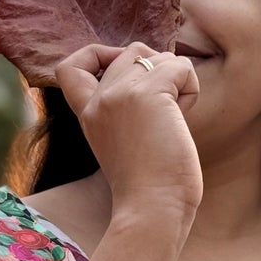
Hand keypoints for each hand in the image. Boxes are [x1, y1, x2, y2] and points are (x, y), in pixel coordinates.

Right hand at [54, 40, 202, 222]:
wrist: (152, 210)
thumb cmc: (149, 187)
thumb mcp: (123, 141)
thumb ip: (126, 109)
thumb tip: (160, 71)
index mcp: (88, 114)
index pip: (69, 66)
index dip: (98, 55)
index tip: (124, 75)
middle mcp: (99, 99)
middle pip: (131, 51)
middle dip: (157, 71)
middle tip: (164, 112)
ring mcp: (120, 94)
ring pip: (157, 55)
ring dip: (177, 80)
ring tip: (174, 117)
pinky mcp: (148, 94)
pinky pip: (180, 66)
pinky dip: (190, 87)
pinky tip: (183, 119)